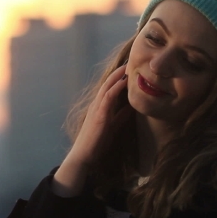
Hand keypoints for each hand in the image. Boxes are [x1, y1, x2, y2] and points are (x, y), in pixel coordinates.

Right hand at [52, 63, 132, 196]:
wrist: (84, 155)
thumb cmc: (97, 142)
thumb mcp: (112, 126)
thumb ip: (121, 116)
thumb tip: (132, 107)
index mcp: (99, 106)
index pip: (108, 88)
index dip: (117, 78)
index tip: (128, 69)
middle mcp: (96, 104)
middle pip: (107, 83)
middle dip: (118, 72)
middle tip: (130, 62)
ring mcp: (97, 109)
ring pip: (107, 87)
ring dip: (117, 76)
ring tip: (128, 67)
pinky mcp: (100, 115)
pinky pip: (108, 98)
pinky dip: (116, 88)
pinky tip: (124, 82)